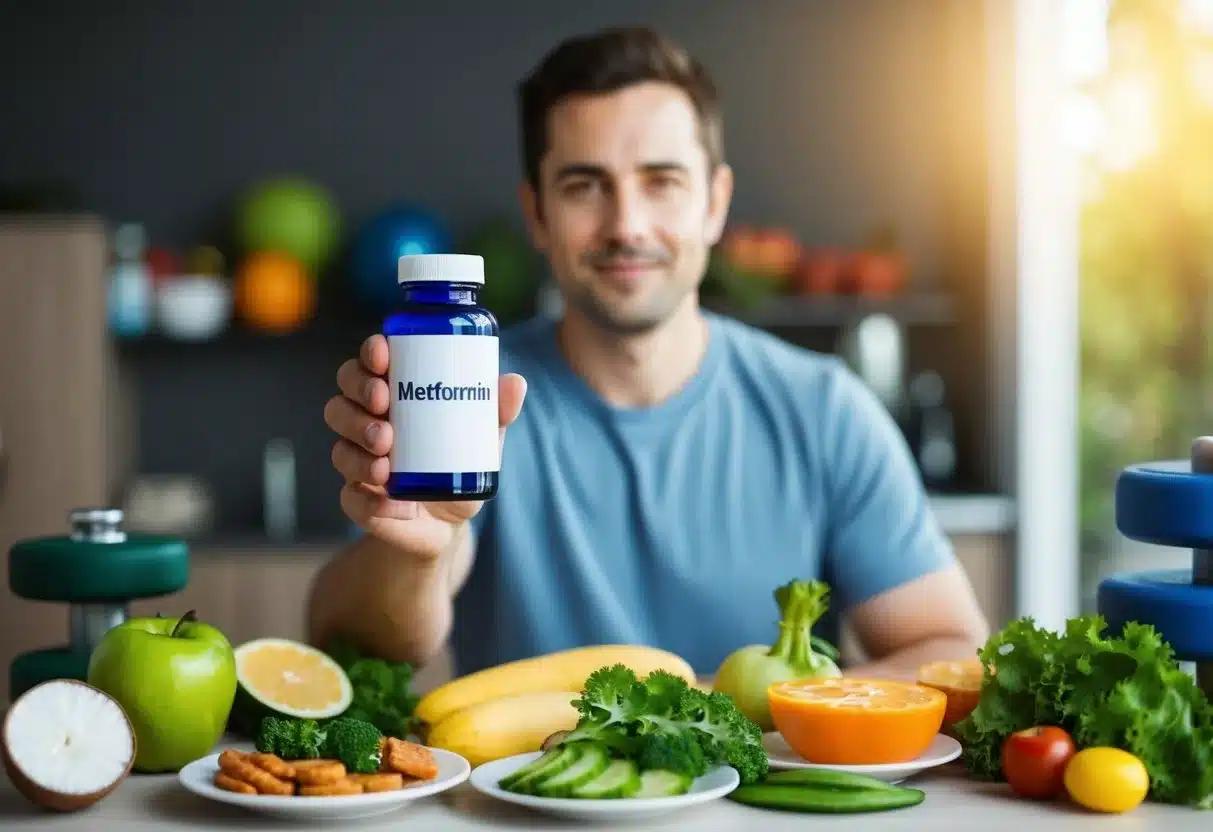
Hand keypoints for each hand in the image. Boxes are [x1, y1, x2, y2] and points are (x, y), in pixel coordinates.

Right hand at [324, 334, 526, 559]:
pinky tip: (391, 499)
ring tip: (385, 452)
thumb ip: (497, 411)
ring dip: (359, 444)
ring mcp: (358, 465)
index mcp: (389, 399)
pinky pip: (352, 499)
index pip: (366, 366)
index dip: (368, 354)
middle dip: (358, 395)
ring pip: (340, 447)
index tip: (382, 355)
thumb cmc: (458, 465)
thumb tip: (516, 382)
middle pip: (342, 400)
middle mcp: (365, 427)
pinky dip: (371, 499)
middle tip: (384, 402)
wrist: (449, 522)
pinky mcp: (359, 503)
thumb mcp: (482, 438)